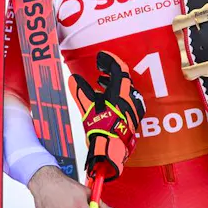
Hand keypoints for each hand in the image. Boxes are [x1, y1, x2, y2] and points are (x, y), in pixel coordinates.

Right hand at [70, 51, 146, 182]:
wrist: (111, 150)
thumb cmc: (100, 128)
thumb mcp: (87, 108)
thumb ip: (80, 92)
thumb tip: (73, 79)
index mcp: (120, 93)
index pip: (119, 69)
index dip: (110, 60)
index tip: (101, 56)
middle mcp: (130, 99)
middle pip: (124, 79)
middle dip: (111, 72)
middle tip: (100, 70)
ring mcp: (133, 109)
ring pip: (126, 90)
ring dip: (114, 84)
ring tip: (101, 84)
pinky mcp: (133, 118)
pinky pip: (127, 100)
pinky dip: (118, 96)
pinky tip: (108, 101)